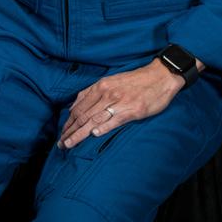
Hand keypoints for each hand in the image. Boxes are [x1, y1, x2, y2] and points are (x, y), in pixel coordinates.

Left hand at [58, 59, 182, 148]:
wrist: (160, 77)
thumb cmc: (135, 81)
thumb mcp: (111, 81)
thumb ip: (93, 92)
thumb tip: (75, 106)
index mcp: (100, 86)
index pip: (79, 107)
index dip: (68, 122)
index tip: (61, 133)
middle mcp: (106, 93)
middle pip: (83, 115)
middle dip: (69, 131)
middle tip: (60, 143)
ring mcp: (119, 102)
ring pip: (94, 119)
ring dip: (80, 134)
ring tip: (69, 144)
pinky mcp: (132, 110)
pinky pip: (114, 120)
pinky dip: (103, 128)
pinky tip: (94, 135)